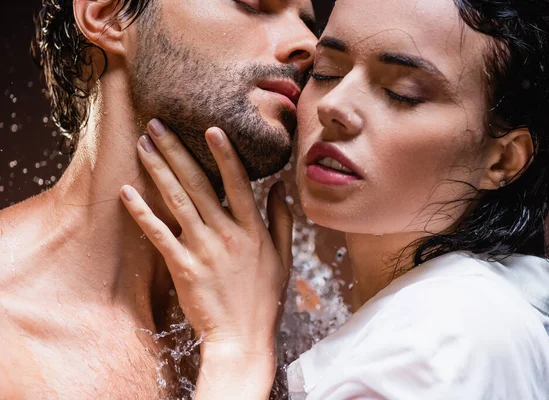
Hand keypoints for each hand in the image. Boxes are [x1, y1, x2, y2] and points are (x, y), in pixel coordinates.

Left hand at [119, 120, 292, 358]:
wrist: (242, 338)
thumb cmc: (265, 299)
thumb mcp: (283, 257)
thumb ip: (281, 220)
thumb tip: (278, 187)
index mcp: (252, 229)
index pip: (238, 183)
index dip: (224, 154)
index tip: (210, 128)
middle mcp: (227, 234)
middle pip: (199, 185)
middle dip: (177, 151)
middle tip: (157, 125)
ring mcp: (203, 250)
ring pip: (177, 202)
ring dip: (158, 171)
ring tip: (142, 144)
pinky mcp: (183, 268)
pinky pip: (160, 235)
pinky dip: (142, 213)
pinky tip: (126, 192)